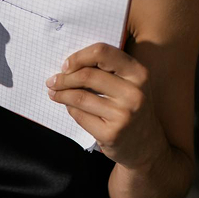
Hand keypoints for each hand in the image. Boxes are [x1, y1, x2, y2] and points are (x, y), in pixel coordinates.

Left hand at [45, 42, 168, 168]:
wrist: (146, 145)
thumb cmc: (130, 108)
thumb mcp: (129, 84)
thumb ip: (106, 70)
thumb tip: (68, 65)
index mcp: (138, 73)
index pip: (102, 52)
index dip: (79, 56)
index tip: (66, 65)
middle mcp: (134, 93)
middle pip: (87, 75)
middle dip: (64, 78)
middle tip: (52, 81)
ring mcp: (123, 115)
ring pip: (80, 96)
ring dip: (61, 94)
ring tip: (54, 93)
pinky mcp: (111, 133)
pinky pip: (79, 115)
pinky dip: (70, 109)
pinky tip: (68, 107)